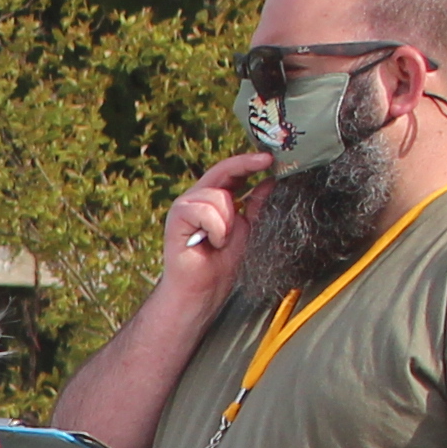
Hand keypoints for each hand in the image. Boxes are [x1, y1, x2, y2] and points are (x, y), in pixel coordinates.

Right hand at [158, 151, 269, 301]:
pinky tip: (211, 243)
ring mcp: (184, 206)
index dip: (249, 161)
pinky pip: (205, 210)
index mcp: (214, 199)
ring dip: (227, 222)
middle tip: (262, 174)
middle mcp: (198, 198)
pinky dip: (216, 229)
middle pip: (223, 171)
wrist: (204, 289)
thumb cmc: (222, 263)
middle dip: (244, 171)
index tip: (269, 158)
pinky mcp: (176, 217)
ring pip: (217, 195)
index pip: (231, 171)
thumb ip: (258, 204)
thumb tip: (270, 181)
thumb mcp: (250, 228)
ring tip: (221, 241)